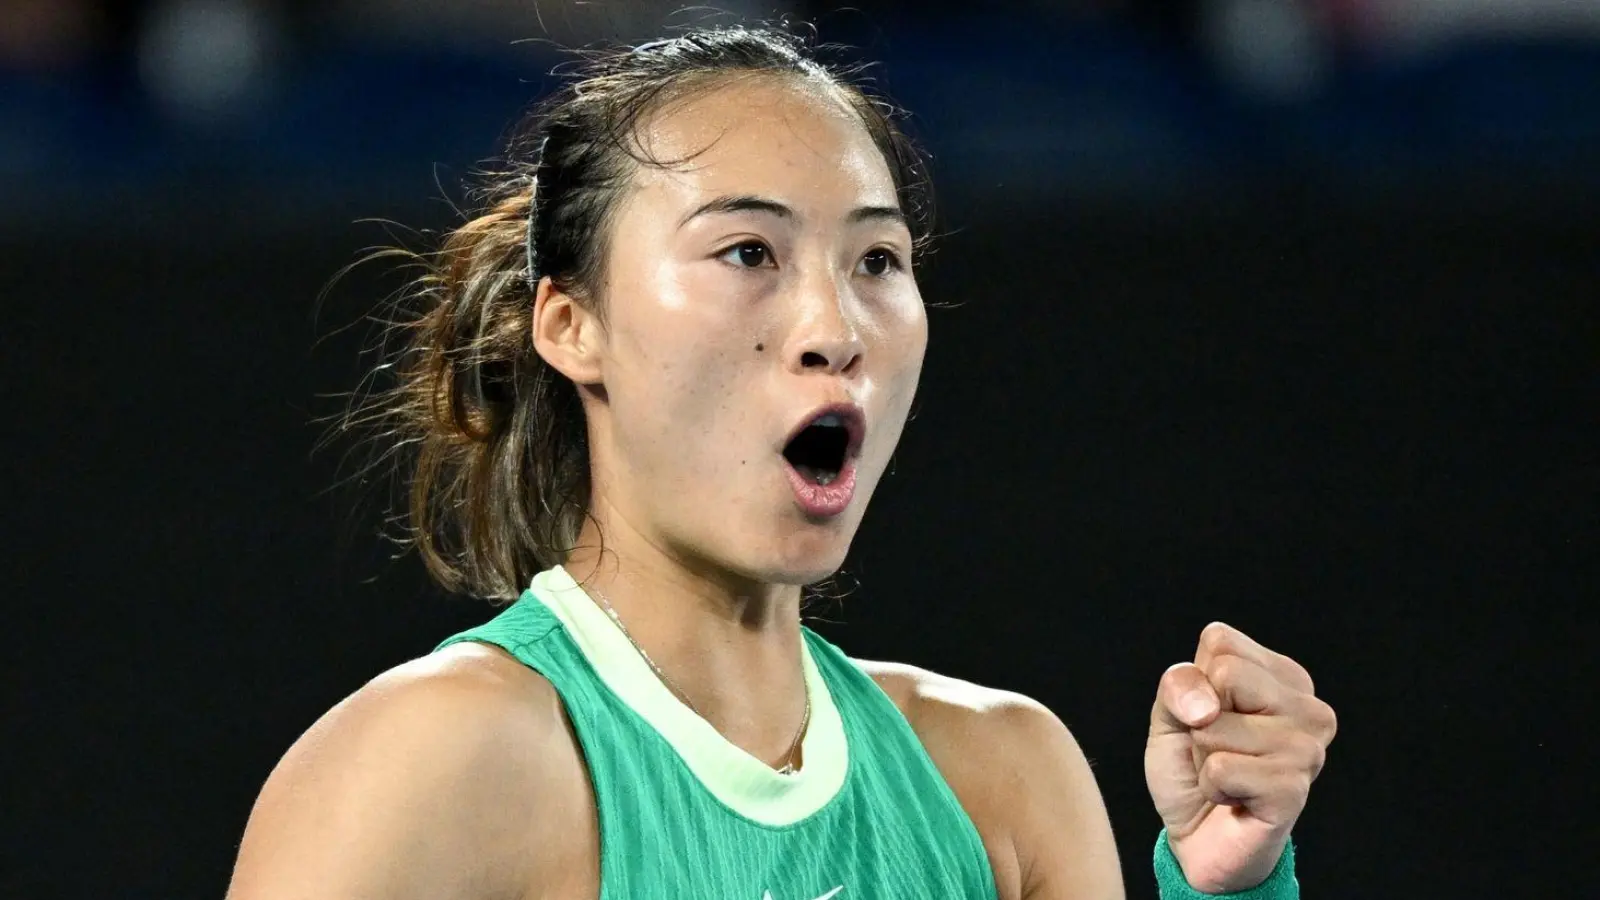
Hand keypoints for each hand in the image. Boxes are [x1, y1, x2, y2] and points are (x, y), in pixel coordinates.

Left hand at [1144, 622, 1337, 892]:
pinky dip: (1211, 785)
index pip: (1221, 641)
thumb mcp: (1171, 713)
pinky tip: (1234, 798)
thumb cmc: (1191, 770)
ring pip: (1216, 724)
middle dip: (1199, 718)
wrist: (1199, 839)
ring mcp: (1308, 749)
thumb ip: (1179, 685)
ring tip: (1227, 776)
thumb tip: (1206, 705)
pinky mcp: (1294, 788)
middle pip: (1225, 675)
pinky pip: (1221, 768)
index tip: (1208, 717)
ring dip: (1204, 756)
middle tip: (1216, 750)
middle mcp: (1307, 707)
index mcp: (1283, 677)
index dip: (1196, 682)